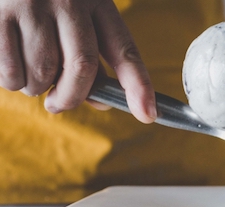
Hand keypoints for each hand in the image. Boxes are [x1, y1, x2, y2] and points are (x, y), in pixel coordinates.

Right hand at [0, 0, 156, 122]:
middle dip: (72, 96)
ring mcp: (32, 5)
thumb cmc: (44, 5)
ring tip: (30, 69)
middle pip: (82, 68)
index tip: (149, 114)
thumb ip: (90, 57)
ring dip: (37, 87)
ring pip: (43, 74)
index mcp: (97, 2)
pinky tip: (12, 62)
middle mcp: (68, 1)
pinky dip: (12, 81)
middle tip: (58, 104)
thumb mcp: (77, 19)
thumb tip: (100, 102)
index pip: (125, 50)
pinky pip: (10, 72)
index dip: (139, 86)